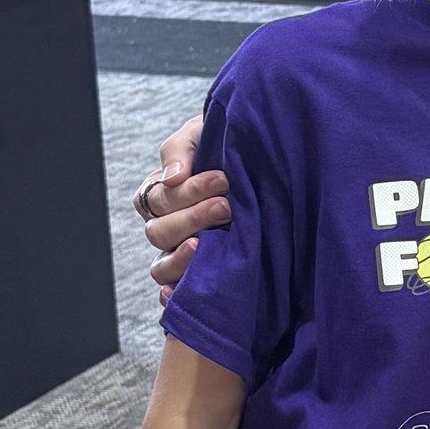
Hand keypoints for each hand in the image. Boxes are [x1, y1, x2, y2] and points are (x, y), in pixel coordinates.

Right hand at [140, 117, 230, 291]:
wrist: (272, 162)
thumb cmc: (234, 147)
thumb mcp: (206, 134)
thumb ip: (182, 148)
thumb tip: (171, 178)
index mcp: (164, 193)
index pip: (157, 200)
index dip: (186, 193)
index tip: (224, 179)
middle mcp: (168, 225)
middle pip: (158, 232)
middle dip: (192, 218)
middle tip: (227, 206)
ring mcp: (182, 253)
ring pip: (161, 266)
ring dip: (180, 257)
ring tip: (205, 244)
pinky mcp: (200, 276)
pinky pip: (173, 292)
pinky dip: (173, 294)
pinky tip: (180, 292)